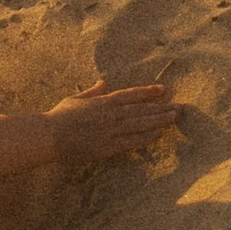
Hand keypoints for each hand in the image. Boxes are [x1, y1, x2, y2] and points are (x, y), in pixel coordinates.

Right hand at [47, 81, 187, 168]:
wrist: (50, 136)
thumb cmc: (59, 117)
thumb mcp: (76, 99)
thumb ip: (92, 92)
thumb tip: (103, 83)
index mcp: (103, 101)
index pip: (131, 95)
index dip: (148, 92)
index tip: (163, 90)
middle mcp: (111, 113)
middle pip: (142, 109)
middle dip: (162, 107)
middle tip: (181, 107)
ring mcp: (111, 130)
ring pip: (141, 123)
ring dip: (160, 120)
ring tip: (176, 117)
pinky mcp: (108, 146)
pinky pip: (132, 141)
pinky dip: (146, 137)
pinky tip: (159, 135)